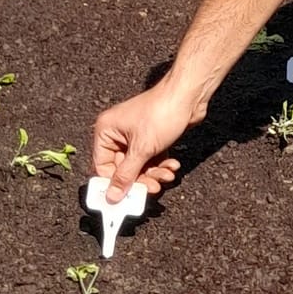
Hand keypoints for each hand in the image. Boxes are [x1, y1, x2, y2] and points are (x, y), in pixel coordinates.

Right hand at [91, 74, 204, 201]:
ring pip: (139, 166)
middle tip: (153, 188)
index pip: (102, 166)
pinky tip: (173, 164)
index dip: (113, 183)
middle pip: (123, 168)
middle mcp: (117, 133)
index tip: (125, 198)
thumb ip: (126, 175)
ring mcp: (135, 136)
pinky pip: (151, 159)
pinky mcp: (151, 138)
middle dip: (140, 179)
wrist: (190, 95)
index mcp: (106, 131)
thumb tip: (112, 195)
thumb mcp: (142, 149)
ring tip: (167, 175)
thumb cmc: (162, 112)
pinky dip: (161, 164)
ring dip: (154, 173)